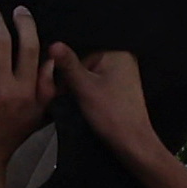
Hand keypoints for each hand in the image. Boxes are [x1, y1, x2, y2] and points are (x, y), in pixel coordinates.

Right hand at [53, 45, 162, 177]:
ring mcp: (123, 75)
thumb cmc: (113, 116)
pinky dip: (90, 92)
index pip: (81, 50)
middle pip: (86, 62)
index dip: (67, 67)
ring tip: (84, 101)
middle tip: (72, 94)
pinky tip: (90, 104)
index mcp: (117, 53)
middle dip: (74, 78)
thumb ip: (68, 64)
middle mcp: (123, 60)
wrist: (131, 142)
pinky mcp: (120, 88)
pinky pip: (98, 83)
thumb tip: (54, 44)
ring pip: (90, 74)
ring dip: (81, 87)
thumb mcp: (83, 87)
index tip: (62, 83)